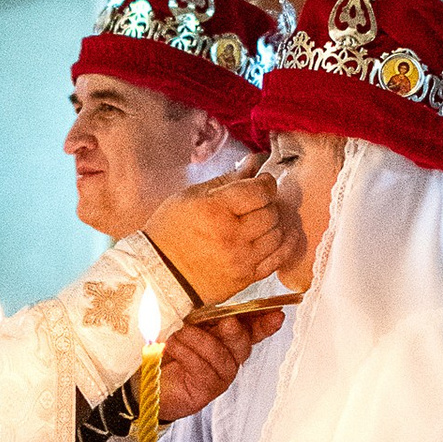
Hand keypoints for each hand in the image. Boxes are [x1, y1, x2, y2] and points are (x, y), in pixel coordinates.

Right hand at [146, 169, 287, 309]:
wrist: (160, 274)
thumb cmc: (171, 232)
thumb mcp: (191, 197)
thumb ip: (227, 180)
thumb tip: (254, 163)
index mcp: (215, 210)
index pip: (259, 191)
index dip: (266, 183)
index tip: (263, 182)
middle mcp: (231, 235)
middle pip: (270, 212)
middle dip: (268, 203)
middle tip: (258, 202)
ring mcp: (240, 259)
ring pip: (277, 234)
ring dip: (273, 223)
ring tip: (261, 220)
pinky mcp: (245, 278)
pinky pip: (277, 259)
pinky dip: (283, 245)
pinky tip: (279, 235)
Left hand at [157, 304, 283, 421]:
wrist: (144, 380)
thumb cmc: (166, 350)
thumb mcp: (184, 325)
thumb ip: (200, 315)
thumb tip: (207, 299)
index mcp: (226, 339)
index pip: (252, 329)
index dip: (265, 322)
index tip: (277, 314)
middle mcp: (228, 359)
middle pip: (243, 343)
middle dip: (236, 331)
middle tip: (226, 322)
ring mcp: (220, 376)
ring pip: (220, 354)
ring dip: (198, 340)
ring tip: (178, 335)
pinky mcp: (206, 390)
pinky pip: (202, 368)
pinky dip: (186, 353)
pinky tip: (172, 346)